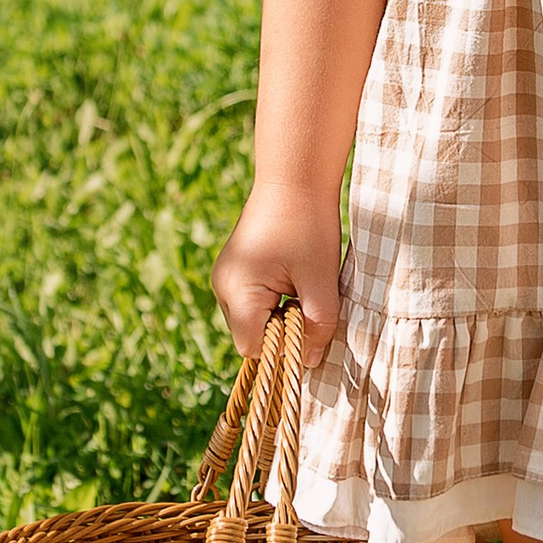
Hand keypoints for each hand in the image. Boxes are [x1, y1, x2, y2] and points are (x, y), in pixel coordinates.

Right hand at [213, 185, 343, 354]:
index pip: (254, 348)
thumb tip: (312, 364)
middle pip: (250, 336)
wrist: (294, 178)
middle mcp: (222, 287)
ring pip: (251, 320)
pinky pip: (250, 302)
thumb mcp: (320, 279)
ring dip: (278, 315)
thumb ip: (319, 325)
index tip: (311, 327)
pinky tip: (292, 278)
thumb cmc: (308, 225)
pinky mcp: (234, 269)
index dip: (284, 348)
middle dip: (282, 331)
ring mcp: (224, 277)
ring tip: (302, 286)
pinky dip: (272, 301)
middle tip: (310, 302)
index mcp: (238, 291)